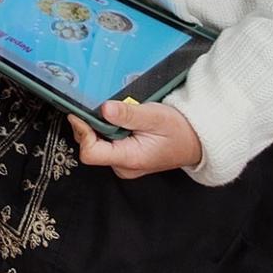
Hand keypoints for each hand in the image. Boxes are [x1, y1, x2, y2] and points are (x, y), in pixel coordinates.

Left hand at [68, 100, 202, 178]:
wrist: (194, 140)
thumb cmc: (178, 129)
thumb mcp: (154, 116)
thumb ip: (129, 114)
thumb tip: (105, 109)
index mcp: (129, 159)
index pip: (91, 153)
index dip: (82, 133)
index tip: (78, 113)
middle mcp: (122, 166)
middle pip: (90, 148)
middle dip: (87, 127)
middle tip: (93, 106)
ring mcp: (123, 163)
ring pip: (96, 145)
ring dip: (96, 127)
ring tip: (107, 111)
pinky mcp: (125, 157)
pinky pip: (105, 144)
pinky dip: (104, 130)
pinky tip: (113, 118)